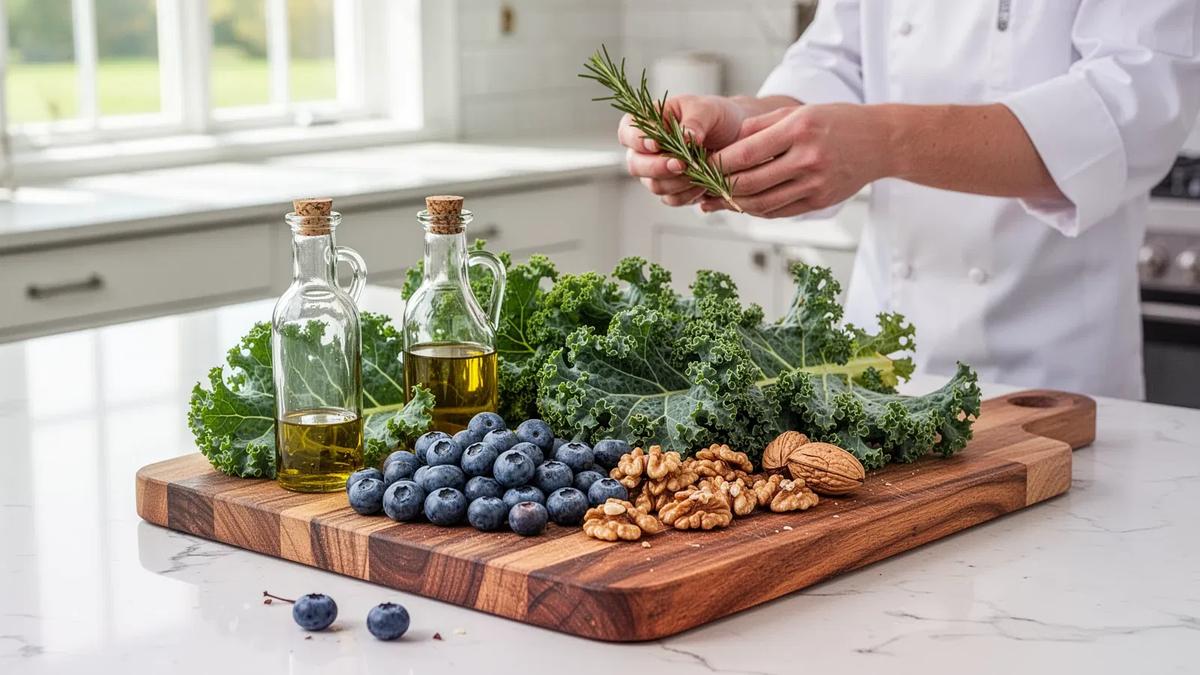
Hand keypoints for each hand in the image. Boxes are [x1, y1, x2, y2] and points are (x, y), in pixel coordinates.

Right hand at [619, 95, 745, 206]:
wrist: (735, 136)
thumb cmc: (715, 116)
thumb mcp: (708, 110)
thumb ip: (695, 122)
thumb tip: (687, 136)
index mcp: (648, 123)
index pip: (627, 133)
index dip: (636, 141)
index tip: (656, 144)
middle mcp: (646, 150)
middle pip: (635, 165)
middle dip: (658, 167)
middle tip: (681, 163)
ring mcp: (656, 172)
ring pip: (654, 185)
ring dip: (677, 182)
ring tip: (699, 170)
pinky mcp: (672, 190)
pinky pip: (672, 198)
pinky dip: (688, 193)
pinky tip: (703, 183)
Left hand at [702, 103, 891, 217]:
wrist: (880, 142)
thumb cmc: (835, 121)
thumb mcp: (798, 111)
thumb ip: (761, 127)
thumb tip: (725, 145)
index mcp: (799, 130)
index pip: (746, 154)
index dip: (717, 163)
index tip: (700, 163)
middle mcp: (808, 159)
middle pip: (749, 182)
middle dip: (719, 186)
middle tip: (701, 184)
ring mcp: (815, 184)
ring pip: (762, 204)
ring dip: (734, 204)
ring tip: (716, 198)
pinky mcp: (820, 202)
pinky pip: (779, 212)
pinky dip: (756, 210)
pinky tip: (742, 204)